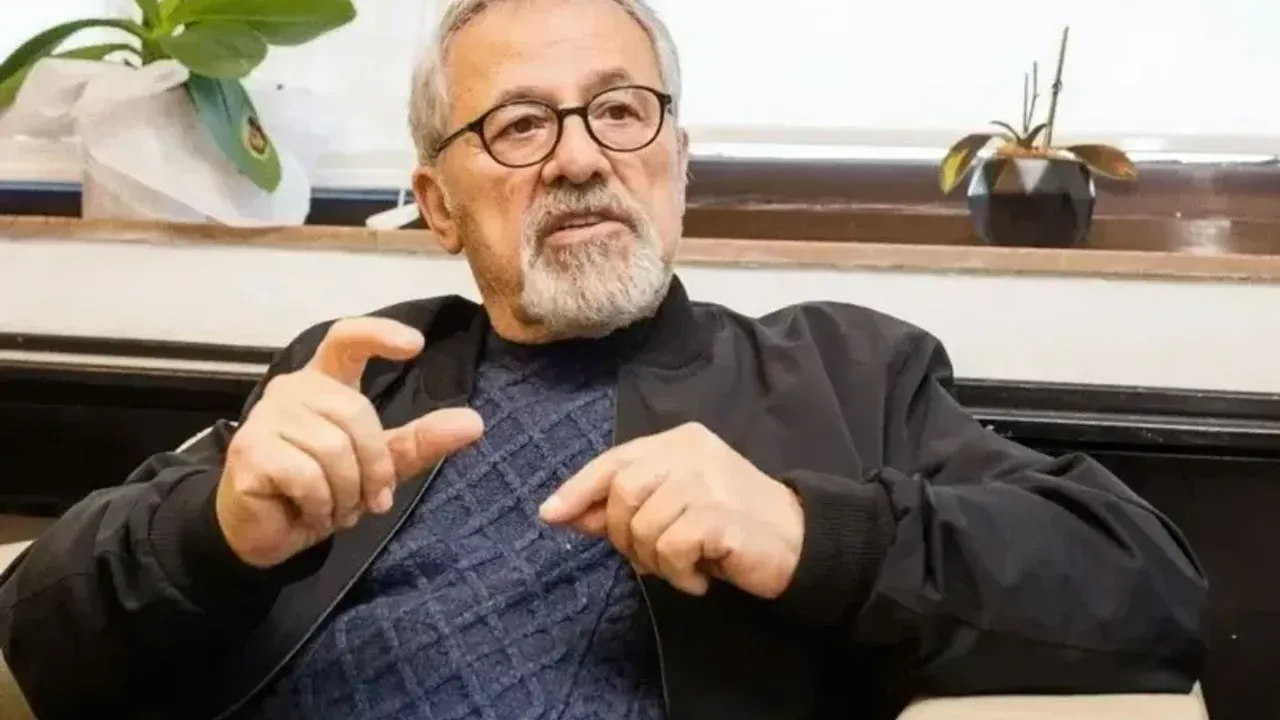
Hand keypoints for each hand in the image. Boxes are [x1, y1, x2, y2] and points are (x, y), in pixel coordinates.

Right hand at [215, 317, 483, 567]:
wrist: (264, 532)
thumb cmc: (319, 490)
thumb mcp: (378, 465)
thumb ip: (420, 441)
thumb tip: (475, 423)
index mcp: (324, 382)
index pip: (346, 339)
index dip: (379, 335)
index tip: (416, 345)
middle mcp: (292, 390)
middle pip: (356, 413)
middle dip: (373, 467)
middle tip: (369, 501)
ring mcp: (267, 418)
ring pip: (334, 448)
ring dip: (346, 493)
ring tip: (335, 508)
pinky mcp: (251, 452)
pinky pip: (308, 476)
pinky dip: (321, 504)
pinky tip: (311, 512)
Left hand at [539, 422, 803, 597]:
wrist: (800, 542)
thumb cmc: (732, 524)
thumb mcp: (674, 507)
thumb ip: (625, 506)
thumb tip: (565, 513)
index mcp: (679, 440)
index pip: (615, 460)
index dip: (578, 489)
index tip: (551, 515)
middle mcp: (691, 452)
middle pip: (622, 492)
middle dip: (623, 536)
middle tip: (651, 559)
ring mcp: (706, 480)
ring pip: (642, 526)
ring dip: (654, 561)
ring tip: (683, 567)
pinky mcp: (719, 514)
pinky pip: (669, 548)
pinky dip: (678, 573)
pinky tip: (701, 577)